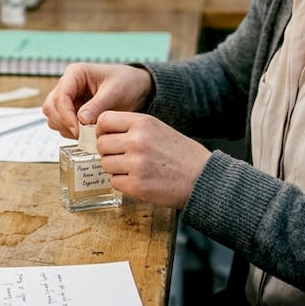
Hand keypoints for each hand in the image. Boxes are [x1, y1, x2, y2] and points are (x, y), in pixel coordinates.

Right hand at [42, 63, 152, 138]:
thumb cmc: (127, 82)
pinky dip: (70, 132)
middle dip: (64, 122)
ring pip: (53, 117)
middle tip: (82, 134)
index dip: (66, 115)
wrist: (137, 88)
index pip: (60, 96)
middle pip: (51, 107)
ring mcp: (69, 99)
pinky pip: (62, 124)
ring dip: (66, 128)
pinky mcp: (72, 111)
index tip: (77, 130)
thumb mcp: (115, 92)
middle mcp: (68, 85)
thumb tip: (81, 120)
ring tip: (86, 133)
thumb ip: (97, 105)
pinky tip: (86, 133)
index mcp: (75, 73)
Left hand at [95, 111, 210, 209]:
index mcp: (143, 123)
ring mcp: (136, 164)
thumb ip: (133, 128)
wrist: (203, 178)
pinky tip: (139, 180)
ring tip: (134, 169)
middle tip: (123, 157)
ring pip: (105, 164)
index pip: (104, 120)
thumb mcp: (159, 129)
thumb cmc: (183, 155)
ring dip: (116, 168)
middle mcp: (137, 141)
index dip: (103, 131)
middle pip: (101, 144)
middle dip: (109, 152)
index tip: (108, 137)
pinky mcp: (137, 185)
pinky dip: (123, 183)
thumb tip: (104, 133)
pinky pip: (115, 182)